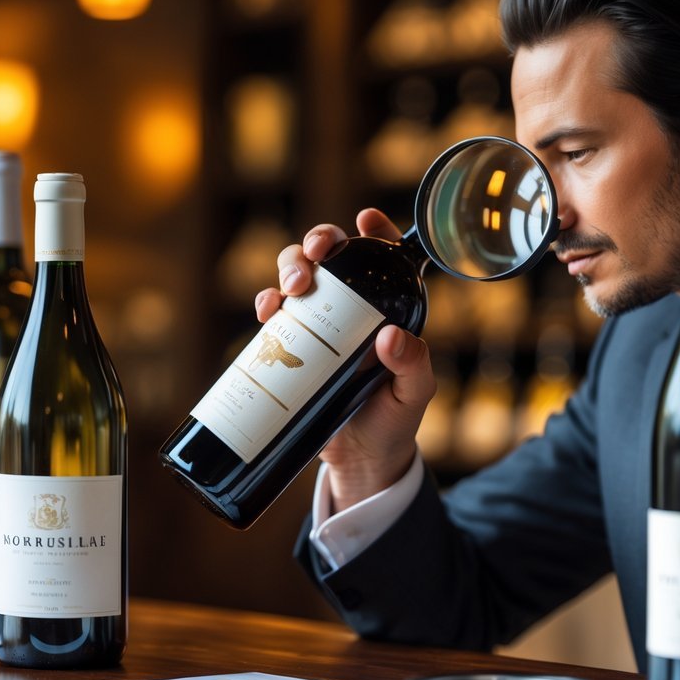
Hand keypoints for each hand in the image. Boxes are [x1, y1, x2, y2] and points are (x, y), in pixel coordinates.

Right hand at [254, 208, 435, 512]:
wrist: (359, 460)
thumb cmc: (394, 422)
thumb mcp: (413, 394)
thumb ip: (412, 365)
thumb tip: (390, 337)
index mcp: (388, 307)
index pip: (384, 257)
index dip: (376, 230)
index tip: (365, 219)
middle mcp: (351, 306)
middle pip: (332, 254)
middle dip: (319, 241)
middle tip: (316, 256)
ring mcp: (317, 322)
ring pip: (298, 273)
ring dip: (290, 266)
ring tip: (291, 289)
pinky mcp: (291, 344)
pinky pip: (274, 310)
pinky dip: (266, 301)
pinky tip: (268, 311)